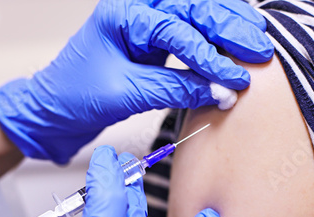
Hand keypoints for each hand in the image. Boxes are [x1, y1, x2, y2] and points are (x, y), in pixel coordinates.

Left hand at [0, 0, 272, 162]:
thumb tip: (221, 91)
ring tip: (259, 39)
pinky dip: (214, 38)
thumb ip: (174, 88)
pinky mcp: (153, 40)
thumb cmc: (74, 96)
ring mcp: (146, 22)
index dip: (210, 55)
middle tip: (259, 48)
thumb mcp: (125, 94)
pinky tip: (236, 42)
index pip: (176, 28)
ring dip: (228, 24)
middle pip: (193, 6)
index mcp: (122, 13)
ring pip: (196, 11)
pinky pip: (190, 32)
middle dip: (228, 26)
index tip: (235, 77)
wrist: (54, 110)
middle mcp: (136, 9)